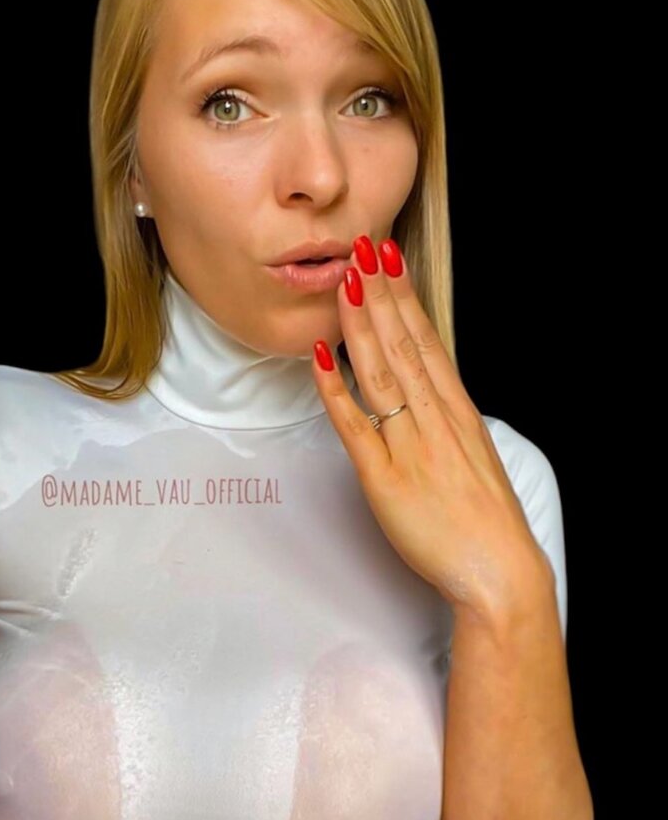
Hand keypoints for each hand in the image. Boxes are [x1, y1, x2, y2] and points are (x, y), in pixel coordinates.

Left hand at [312, 236, 549, 617]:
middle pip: (404, 345)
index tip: (390, 261)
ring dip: (361, 325)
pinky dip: (336, 390)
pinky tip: (322, 358)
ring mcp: (410, 446)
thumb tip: (425, 394)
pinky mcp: (385, 479)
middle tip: (363, 247)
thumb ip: (447, 422)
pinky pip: (356, 426)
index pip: (427, 342)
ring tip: (346, 282)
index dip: (406, 298)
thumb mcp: (474, 456)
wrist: (498, 572)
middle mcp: (436, 419)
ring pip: (382, 374)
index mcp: (458, 412)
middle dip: (382, 294)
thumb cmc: (486, 520)